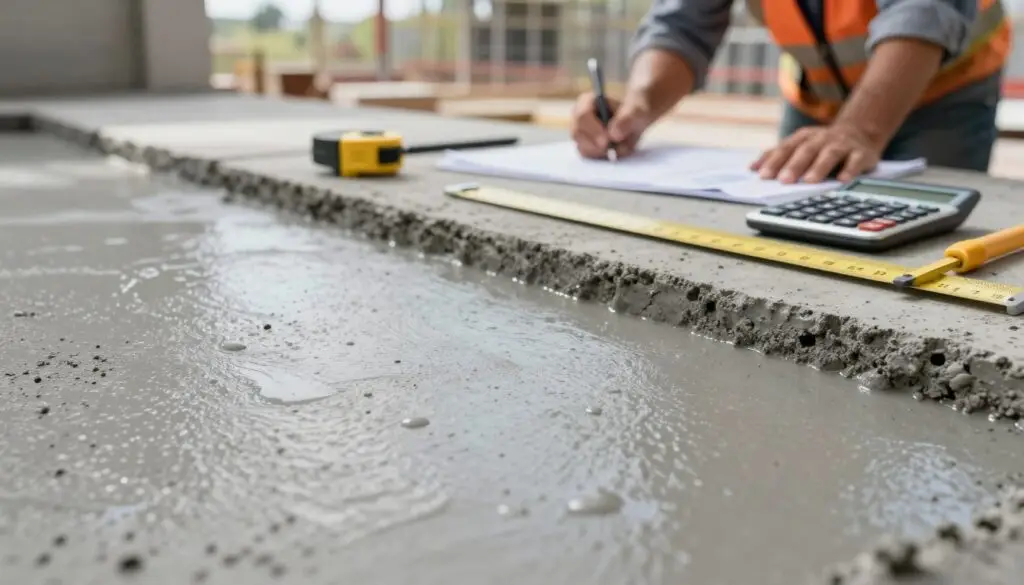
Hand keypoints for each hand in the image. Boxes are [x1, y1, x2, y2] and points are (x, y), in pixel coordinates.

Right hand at [570, 92, 651, 159]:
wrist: (636, 121)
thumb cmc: (635, 112)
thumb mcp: (637, 112)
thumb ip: (627, 119)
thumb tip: (614, 134)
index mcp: (588, 101)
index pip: (582, 115)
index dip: (593, 129)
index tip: (607, 141)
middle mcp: (579, 117)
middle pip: (577, 133)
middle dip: (594, 144)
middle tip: (610, 148)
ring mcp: (579, 133)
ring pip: (581, 147)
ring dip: (599, 151)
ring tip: (615, 147)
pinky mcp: (584, 146)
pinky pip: (587, 155)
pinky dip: (600, 156)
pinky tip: (611, 151)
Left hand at [750, 123, 883, 183]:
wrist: (860, 132)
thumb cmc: (822, 145)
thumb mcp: (800, 145)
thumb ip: (777, 155)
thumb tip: (752, 169)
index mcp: (804, 137)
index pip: (786, 148)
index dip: (774, 161)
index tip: (763, 176)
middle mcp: (822, 139)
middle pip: (806, 150)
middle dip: (794, 165)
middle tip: (784, 180)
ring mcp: (842, 145)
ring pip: (830, 154)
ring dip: (819, 167)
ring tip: (810, 181)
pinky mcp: (861, 153)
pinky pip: (856, 161)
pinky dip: (850, 170)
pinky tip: (842, 180)